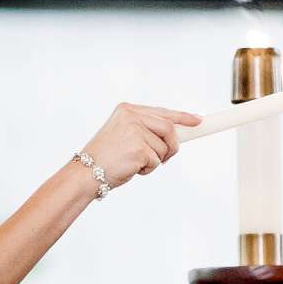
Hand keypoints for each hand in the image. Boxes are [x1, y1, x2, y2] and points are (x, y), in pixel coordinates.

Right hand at [79, 103, 201, 190]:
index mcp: (127, 110)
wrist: (85, 173)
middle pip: (169, 128)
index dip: (182, 117)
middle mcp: (131, 116)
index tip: (197, 121)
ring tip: (134, 164)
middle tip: (166, 158)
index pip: (162, 111)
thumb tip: (175, 136)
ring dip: (156, 161)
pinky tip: (131, 169)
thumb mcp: (124, 135)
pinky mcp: (138, 149)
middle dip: (172, 146)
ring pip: (164, 148)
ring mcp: (135, 131)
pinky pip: (157, 161)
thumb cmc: (104, 158)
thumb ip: (145, 131)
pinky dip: (148, 169)